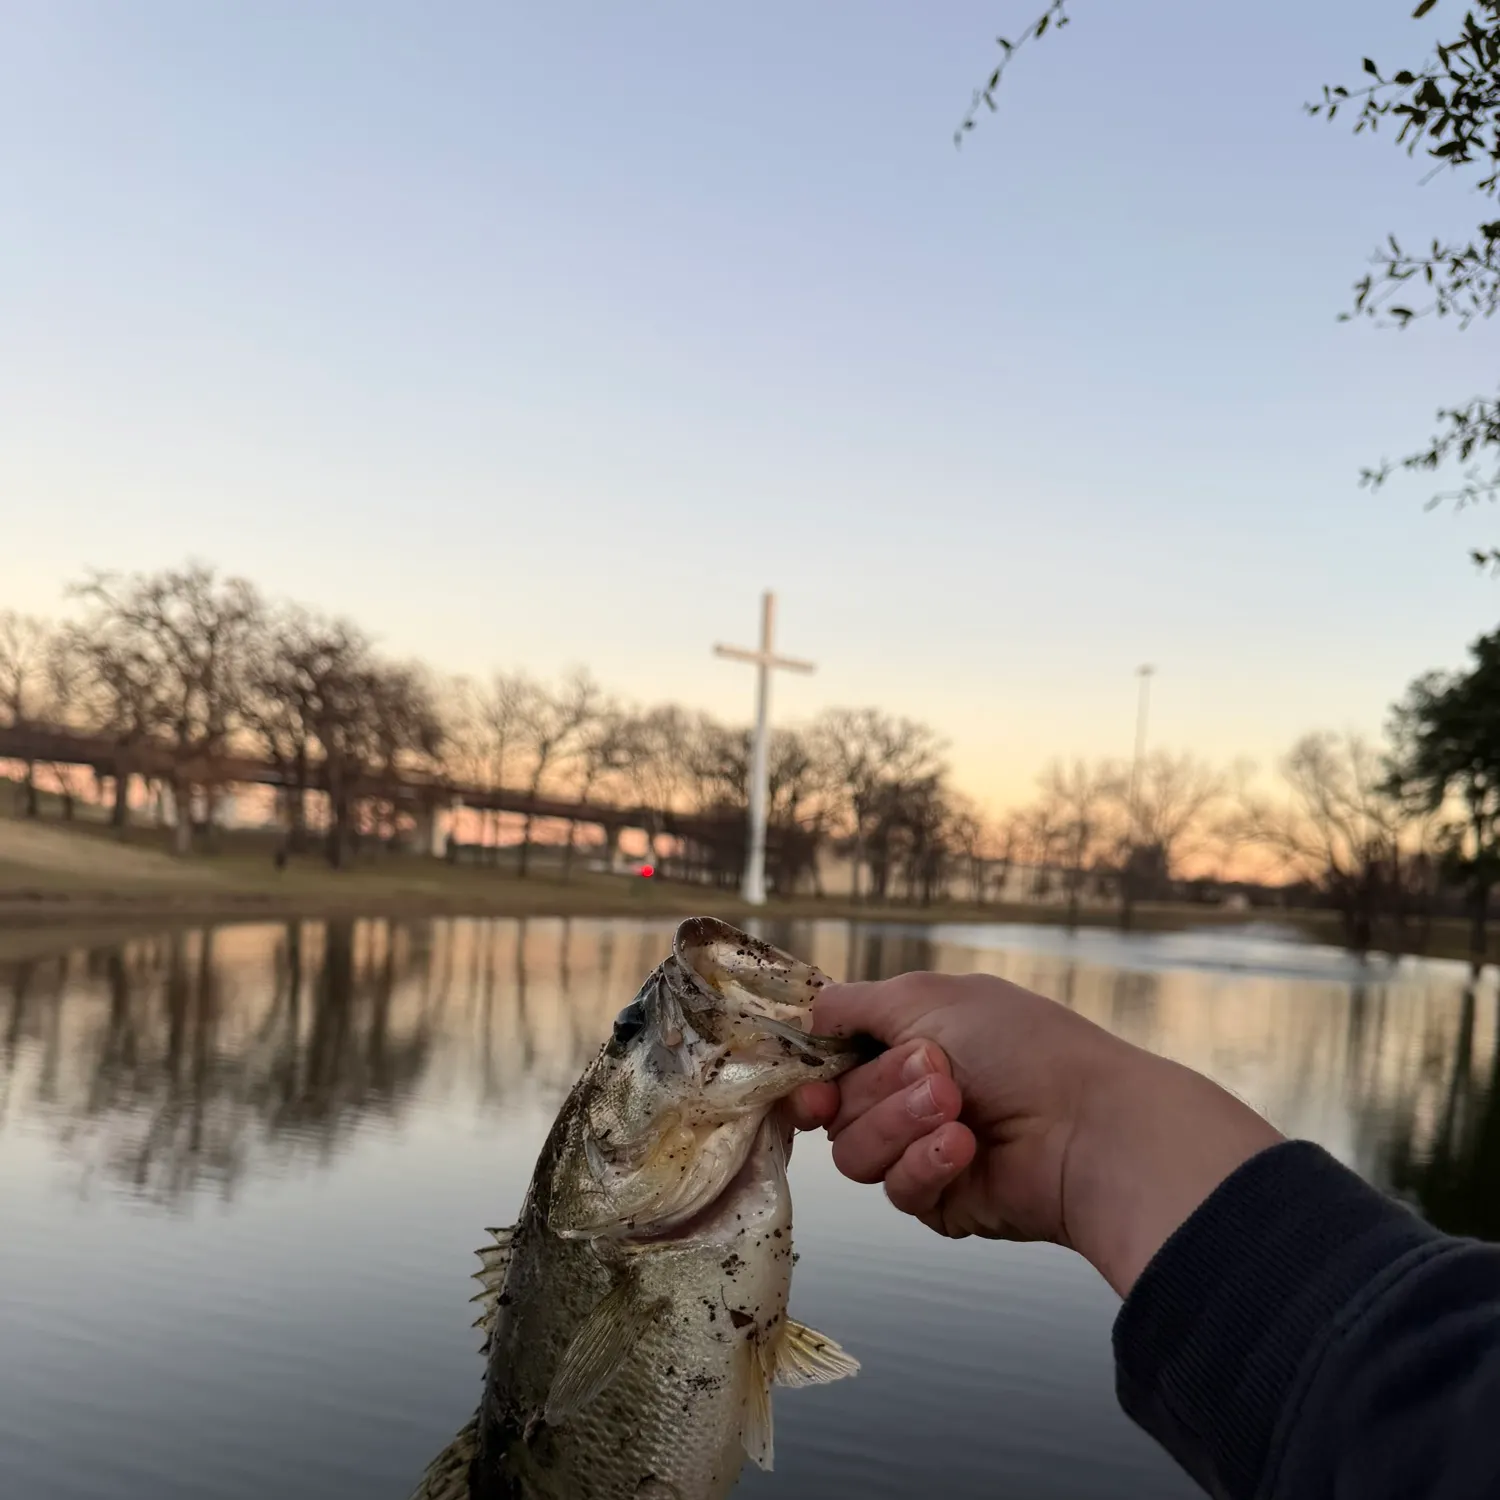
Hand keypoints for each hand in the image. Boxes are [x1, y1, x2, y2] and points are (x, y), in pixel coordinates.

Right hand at [787, 972, 1282, 1296]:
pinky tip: (966, 1148)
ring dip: (902, 1124)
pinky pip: (897, 1190)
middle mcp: (907, 1096)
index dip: (816, 1077)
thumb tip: (808, 1014)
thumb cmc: (1021, 1046)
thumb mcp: (927, 997)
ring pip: (856, 1152)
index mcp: (906, 1042)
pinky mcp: (939, 1199)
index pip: (831, 1064)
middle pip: (837, 1109)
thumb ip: (853, 1004)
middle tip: (941, 1074)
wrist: (1087, 1124)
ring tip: (959, 1109)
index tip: (816, 1084)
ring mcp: (921, 1150)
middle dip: (882, 1089)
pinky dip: (927, 1164)